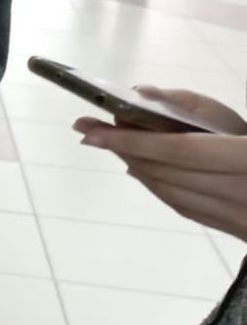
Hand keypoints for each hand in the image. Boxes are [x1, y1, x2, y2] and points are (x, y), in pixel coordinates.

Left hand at [77, 90, 246, 242]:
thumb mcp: (234, 119)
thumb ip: (197, 104)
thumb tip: (142, 93)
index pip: (178, 150)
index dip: (131, 140)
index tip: (92, 130)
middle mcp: (244, 193)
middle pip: (169, 174)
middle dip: (127, 151)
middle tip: (93, 131)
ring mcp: (244, 218)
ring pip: (174, 194)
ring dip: (139, 168)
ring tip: (113, 144)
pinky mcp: (243, 231)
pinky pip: (190, 208)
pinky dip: (162, 186)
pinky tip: (143, 169)